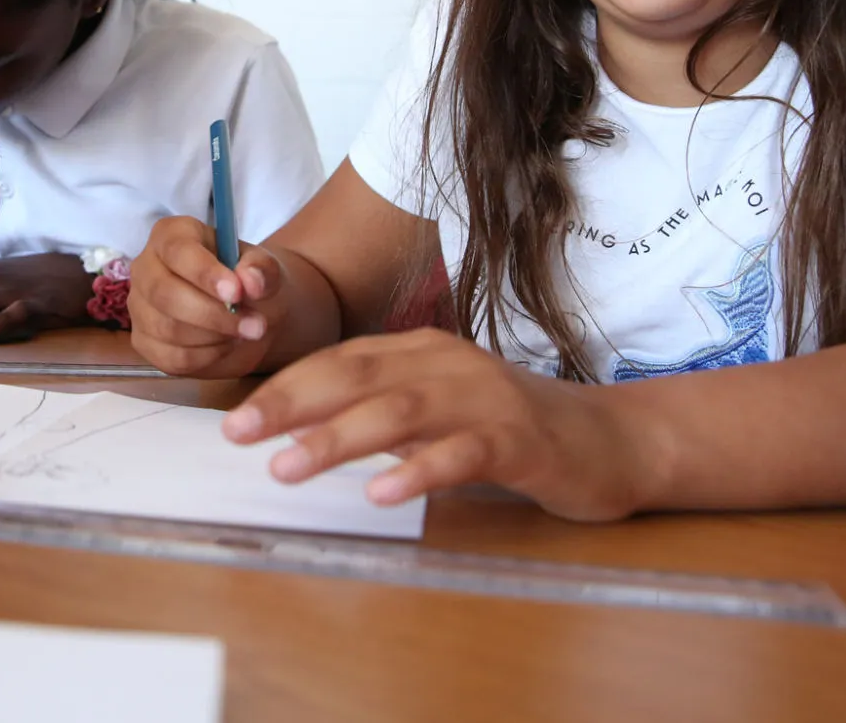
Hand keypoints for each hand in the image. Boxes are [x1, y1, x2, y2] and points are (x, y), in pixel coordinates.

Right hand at [128, 215, 280, 377]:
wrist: (242, 311)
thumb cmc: (244, 278)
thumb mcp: (261, 266)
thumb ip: (261, 268)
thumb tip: (251, 281)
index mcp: (171, 236)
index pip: (178, 251)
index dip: (205, 273)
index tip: (236, 293)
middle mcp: (146, 268)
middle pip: (166, 294)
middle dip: (214, 315)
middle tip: (256, 326)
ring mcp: (140, 307)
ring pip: (168, 329)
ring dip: (215, 337)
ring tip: (245, 332)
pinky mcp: (144, 342)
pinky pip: (171, 357)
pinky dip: (206, 357)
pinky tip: (226, 345)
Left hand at [219, 329, 656, 521]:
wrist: (609, 440)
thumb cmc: (511, 429)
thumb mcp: (439, 410)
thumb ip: (383, 413)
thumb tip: (302, 432)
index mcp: (423, 352)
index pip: (340, 362)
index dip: (286, 388)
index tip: (237, 417)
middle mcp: (448, 364)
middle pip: (357, 378)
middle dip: (292, 405)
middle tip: (240, 434)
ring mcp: (484, 399)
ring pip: (399, 411)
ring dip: (338, 439)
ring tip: (289, 467)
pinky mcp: (518, 440)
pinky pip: (460, 453)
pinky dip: (417, 470)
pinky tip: (381, 492)